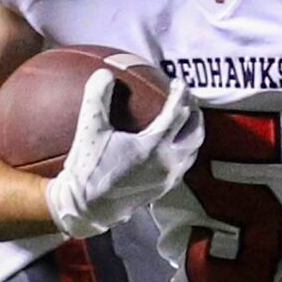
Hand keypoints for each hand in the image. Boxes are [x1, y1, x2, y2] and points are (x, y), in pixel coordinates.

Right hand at [45, 71, 202, 238]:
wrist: (87, 209)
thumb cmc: (88, 170)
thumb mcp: (89, 130)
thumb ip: (96, 97)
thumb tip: (104, 73)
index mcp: (154, 147)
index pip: (177, 113)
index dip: (180, 94)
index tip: (177, 82)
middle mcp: (168, 164)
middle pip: (195, 133)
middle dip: (195, 113)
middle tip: (188, 99)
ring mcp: (168, 179)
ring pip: (193, 151)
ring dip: (193, 133)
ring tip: (186, 120)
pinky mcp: (163, 190)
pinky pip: (183, 165)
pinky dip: (184, 150)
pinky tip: (172, 145)